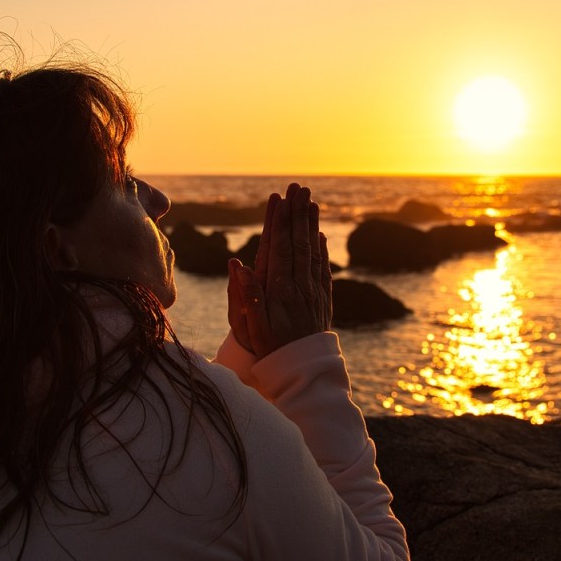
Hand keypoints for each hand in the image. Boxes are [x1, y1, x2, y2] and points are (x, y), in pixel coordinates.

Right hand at [226, 184, 331, 357]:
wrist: (303, 372)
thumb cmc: (270, 349)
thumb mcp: (251, 326)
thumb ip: (246, 295)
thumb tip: (237, 264)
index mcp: (280, 289)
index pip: (280, 248)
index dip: (280, 222)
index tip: (279, 199)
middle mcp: (300, 286)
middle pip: (299, 242)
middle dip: (298, 214)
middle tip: (298, 188)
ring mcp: (314, 291)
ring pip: (313, 251)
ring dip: (311, 224)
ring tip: (312, 201)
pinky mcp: (322, 299)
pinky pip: (323, 268)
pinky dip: (322, 249)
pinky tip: (321, 235)